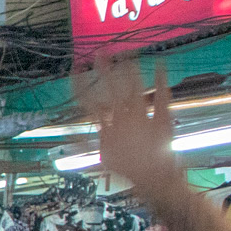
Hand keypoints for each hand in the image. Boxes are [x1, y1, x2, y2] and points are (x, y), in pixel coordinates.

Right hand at [88, 54, 184, 189]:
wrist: (155, 177)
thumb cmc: (128, 170)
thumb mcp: (102, 158)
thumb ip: (86, 143)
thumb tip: (68, 131)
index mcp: (109, 127)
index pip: (91, 101)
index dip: (82, 85)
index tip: (76, 70)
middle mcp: (126, 117)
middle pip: (113, 90)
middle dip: (105, 71)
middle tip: (100, 53)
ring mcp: (145, 116)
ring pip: (135, 89)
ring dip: (130, 71)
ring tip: (126, 54)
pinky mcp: (162, 117)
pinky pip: (162, 96)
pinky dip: (161, 81)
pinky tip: (160, 65)